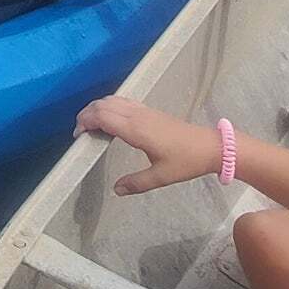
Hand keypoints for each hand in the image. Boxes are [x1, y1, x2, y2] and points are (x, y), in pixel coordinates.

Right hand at [76, 96, 222, 194]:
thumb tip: (116, 189)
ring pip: (112, 99)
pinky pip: (123, 101)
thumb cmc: (186, 161)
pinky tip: (110, 119)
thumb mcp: (160, 176)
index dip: (85, 122)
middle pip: (103, 104)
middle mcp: (137, 115)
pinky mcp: (150, 110)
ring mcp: (144, 110)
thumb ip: (136, 183)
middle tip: (80, 132)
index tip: (78, 136)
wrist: (210, 146)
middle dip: (86, 114)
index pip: (102, 116)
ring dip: (97, 108)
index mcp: (136, 129)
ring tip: (91, 125)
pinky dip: (109, 106)